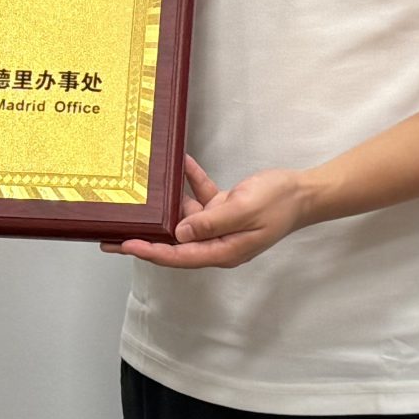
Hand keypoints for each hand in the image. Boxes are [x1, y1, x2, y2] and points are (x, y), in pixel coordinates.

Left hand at [102, 154, 313, 269]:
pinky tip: (180, 162)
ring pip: (186, 217)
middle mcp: (218, 242)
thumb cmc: (279, 202)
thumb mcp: (244, 210)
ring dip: (168, 201)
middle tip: (113, 235)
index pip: (180, 256)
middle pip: (175, 242)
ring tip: (140, 192)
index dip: (151, 251)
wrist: (305, 192)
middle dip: (146, 236)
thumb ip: (211, 223)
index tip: (126, 245)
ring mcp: (221, 226)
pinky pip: (201, 196)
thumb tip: (180, 234)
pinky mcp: (225, 209)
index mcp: (223, 251)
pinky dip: (191, 180)